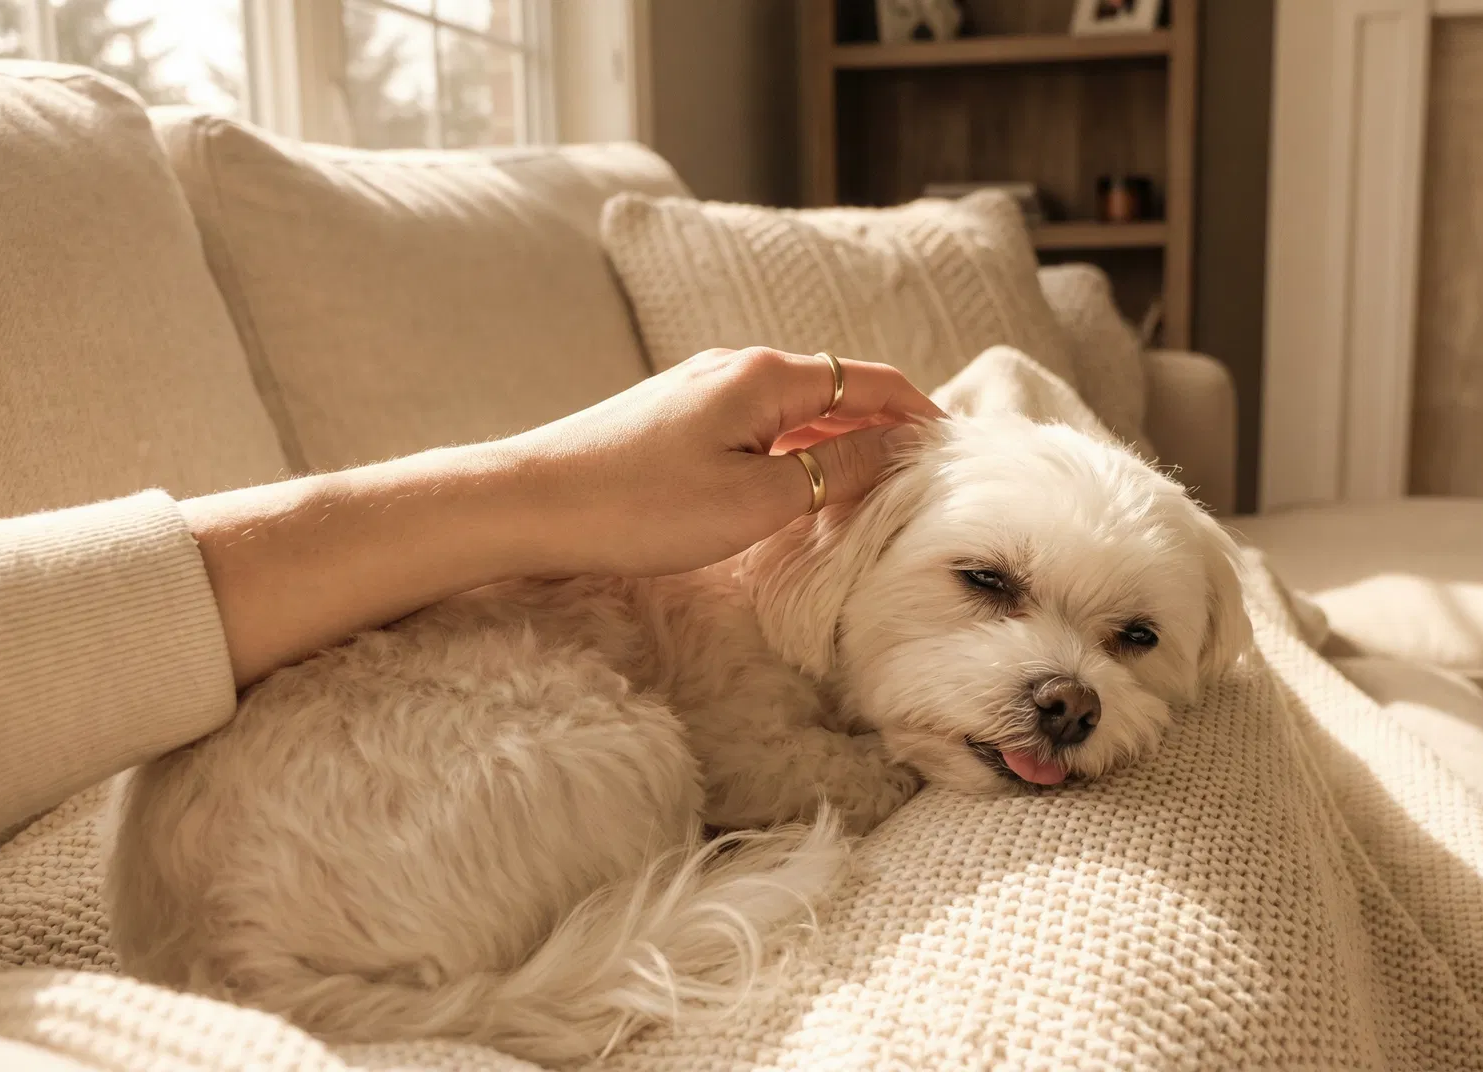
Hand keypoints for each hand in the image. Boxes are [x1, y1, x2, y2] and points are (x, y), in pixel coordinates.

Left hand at [490, 347, 943, 577]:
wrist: (525, 505)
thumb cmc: (637, 508)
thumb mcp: (756, 500)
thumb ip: (836, 471)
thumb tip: (898, 448)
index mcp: (767, 377)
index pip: (874, 383)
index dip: (922, 416)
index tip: (957, 453)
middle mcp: (736, 368)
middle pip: (838, 391)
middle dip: (886, 429)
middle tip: (925, 479)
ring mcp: (701, 389)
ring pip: (797, 411)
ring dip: (840, 443)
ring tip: (873, 491)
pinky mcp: (674, 417)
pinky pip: (758, 427)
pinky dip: (795, 452)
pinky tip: (798, 491)